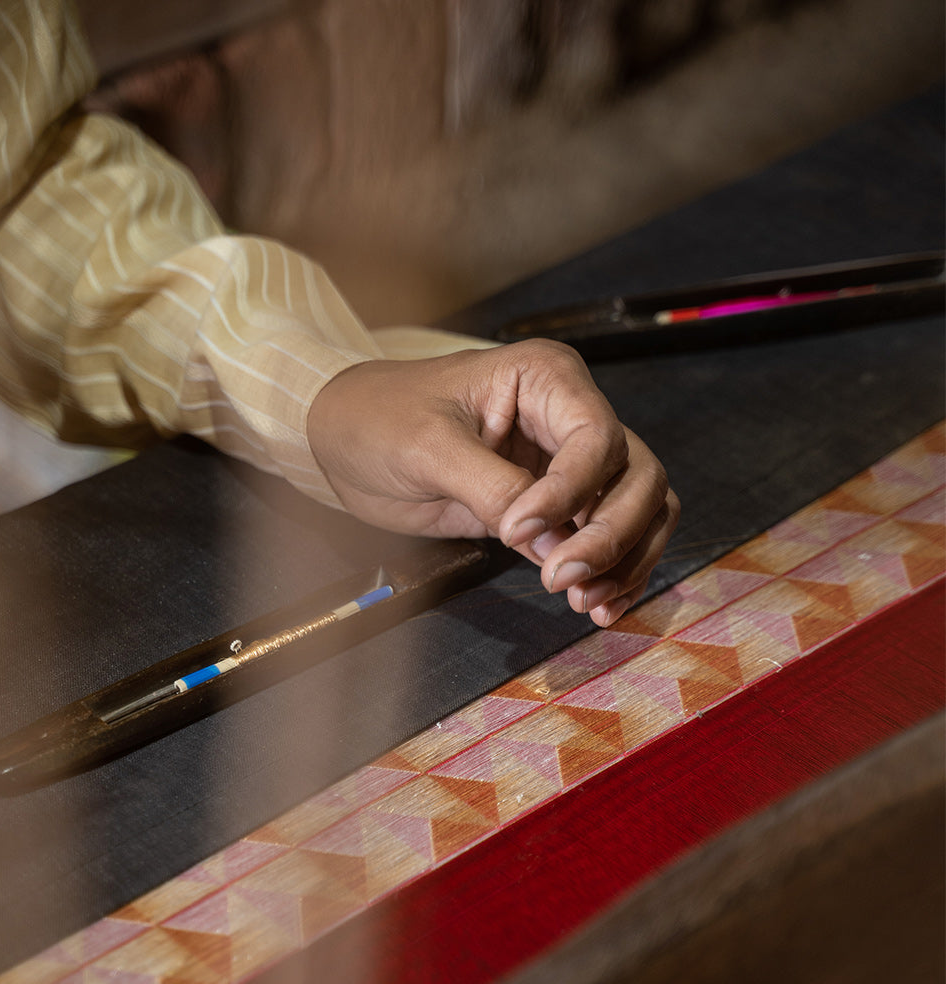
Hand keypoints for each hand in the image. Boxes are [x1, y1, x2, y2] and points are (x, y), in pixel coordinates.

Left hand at [307, 339, 678, 623]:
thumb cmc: (379, 419)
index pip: (595, 437)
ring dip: (624, 558)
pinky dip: (616, 570)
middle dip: (611, 533)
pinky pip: (612, 535)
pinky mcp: (558, 504)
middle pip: (636, 475)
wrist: (346, 438)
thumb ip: (492, 488)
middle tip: (561, 580)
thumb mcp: (428, 447)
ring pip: (640, 507)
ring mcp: (569, 462)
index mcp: (545, 377)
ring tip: (585, 601)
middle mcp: (570, 414)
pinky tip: (597, 603)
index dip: (568, 493)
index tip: (518, 533)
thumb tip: (549, 542)